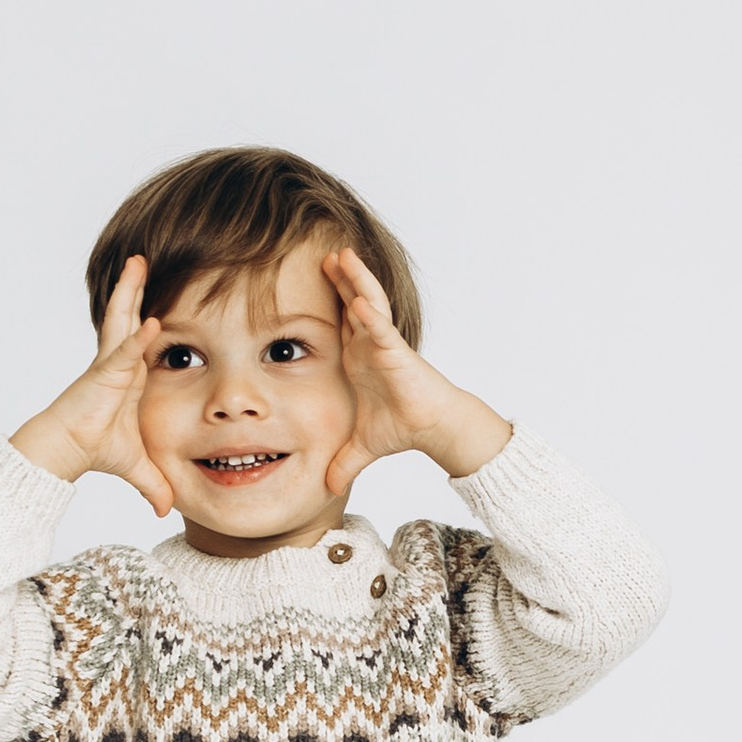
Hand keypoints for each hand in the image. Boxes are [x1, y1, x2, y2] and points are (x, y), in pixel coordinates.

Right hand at [9, 257, 179, 515]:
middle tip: (143, 259)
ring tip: (138, 263)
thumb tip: (168, 510)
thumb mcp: (137, 465)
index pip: (143, 338)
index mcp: (129, 375)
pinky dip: (137, 340)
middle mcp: (118, 364)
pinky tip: (152, 322)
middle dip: (135, 289)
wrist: (64, 453)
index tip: (163, 292)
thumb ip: (154, 482)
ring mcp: (109, 366)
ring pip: (122, 322)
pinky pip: (123, 354)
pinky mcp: (102, 377)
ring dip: (130, 293)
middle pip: (129, 317)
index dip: (151, 314)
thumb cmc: (95, 450)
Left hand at [321, 249, 511, 497]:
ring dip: (355, 281)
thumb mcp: (362, 446)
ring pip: (368, 305)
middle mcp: (370, 345)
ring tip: (341, 255)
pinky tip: (357, 299)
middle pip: (352, 303)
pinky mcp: (398, 353)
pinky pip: (381, 330)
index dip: (328, 299)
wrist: (433, 430)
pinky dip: (370, 315)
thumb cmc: (403, 427)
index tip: (307, 280)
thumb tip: (326, 488)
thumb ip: (343, 462)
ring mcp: (384, 345)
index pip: (340, 321)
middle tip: (323, 253)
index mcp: (359, 356)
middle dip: (339, 279)